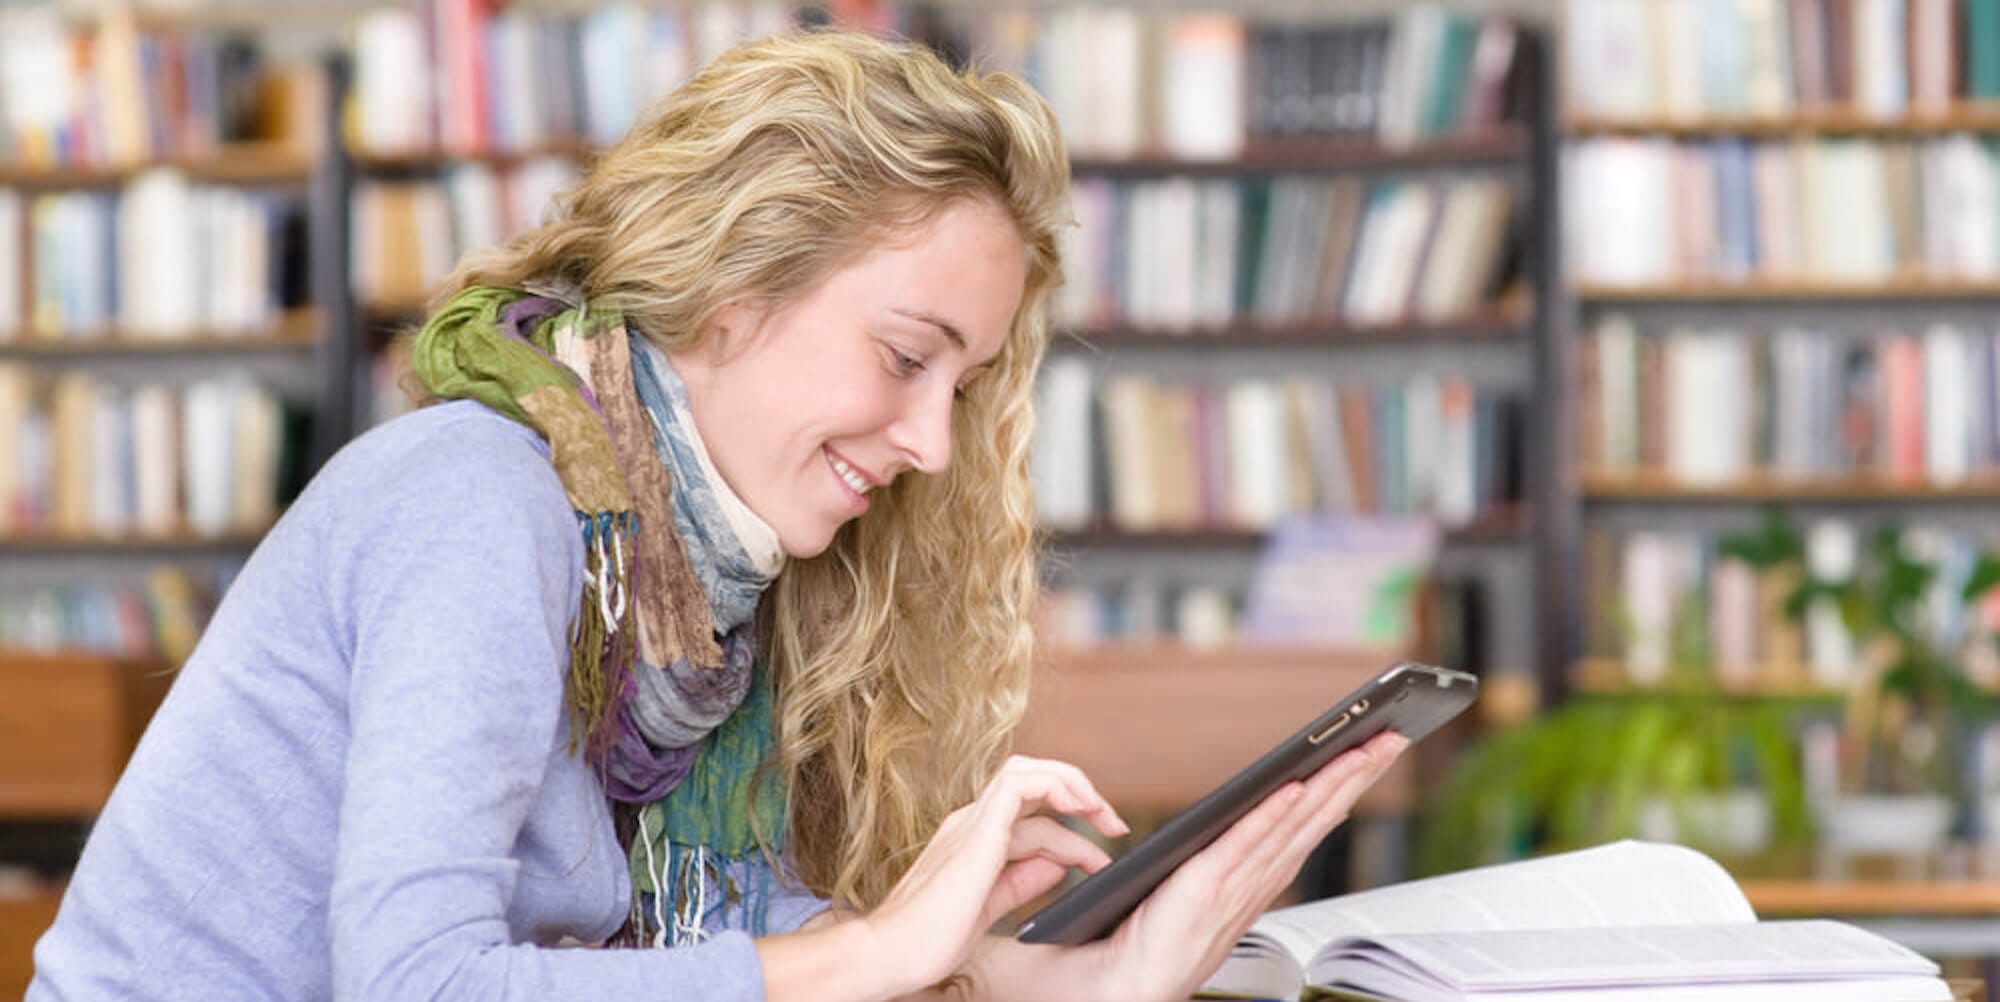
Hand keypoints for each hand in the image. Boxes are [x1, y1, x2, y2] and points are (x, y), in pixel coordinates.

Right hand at [857, 755, 1129, 997]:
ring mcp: (970, 822)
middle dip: (1080, 793)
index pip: (1030, 815)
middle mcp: (971, 822)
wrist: (889, 953)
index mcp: (973, 839)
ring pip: (1028, 773)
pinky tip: (1079, 811)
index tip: (1101, 855)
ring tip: (1104, 816)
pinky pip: (1020, 785)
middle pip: (1032, 780)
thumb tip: (1061, 863)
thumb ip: (1022, 880)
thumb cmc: (929, 939)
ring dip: (1074, 786)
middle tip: (1114, 826)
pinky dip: (1056, 787)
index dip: (1071, 830)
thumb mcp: (990, 906)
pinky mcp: (976, 831)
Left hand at [1036, 731, 1408, 1001]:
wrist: (1129, 976)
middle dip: (1357, 774)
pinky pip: (1244, 842)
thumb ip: (1251, 846)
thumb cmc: (1162, 931)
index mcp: (1264, 876)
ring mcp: (1237, 882)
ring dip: (1330, 783)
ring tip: (1359, 747)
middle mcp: (1260, 878)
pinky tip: (1294, 786)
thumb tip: (1284, 802)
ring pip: (1294, 822)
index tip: (1378, 746)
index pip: (1317, 819)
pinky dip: (1272, 814)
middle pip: (1318, 815)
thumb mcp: (1218, 881)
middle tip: (1391, 735)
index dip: (1350, 782)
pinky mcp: (1207, 882)